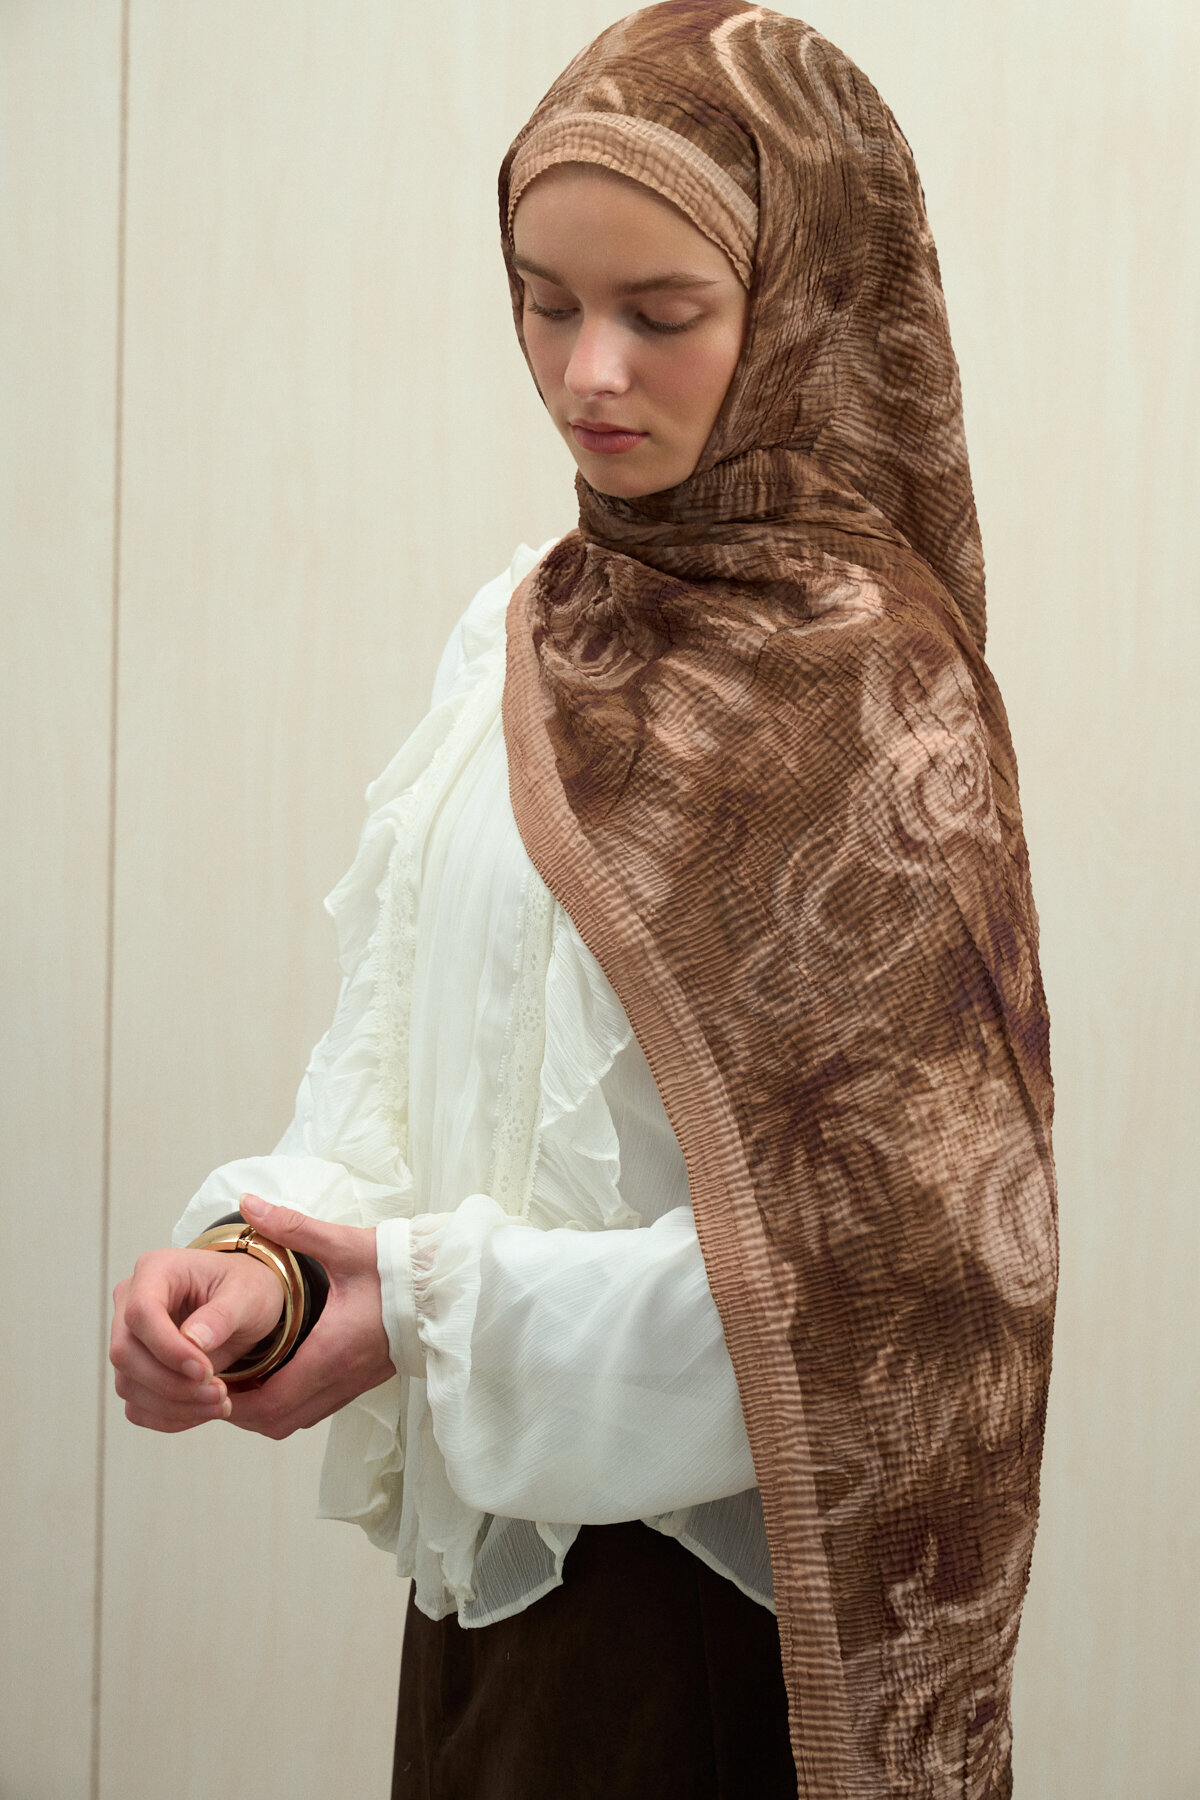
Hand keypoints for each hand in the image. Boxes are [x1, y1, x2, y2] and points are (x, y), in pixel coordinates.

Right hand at [111, 1229, 284, 1431]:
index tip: (205, 1370)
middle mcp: (131, 1301)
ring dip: (173, 1405)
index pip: (141, 1312)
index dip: (167, 1348)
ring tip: (220, 1404)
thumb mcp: (248, 1293)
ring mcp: (129, 1337)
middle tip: (218, 1394)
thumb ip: (222, 1315)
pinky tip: (203, 1411)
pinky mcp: (136, 1369)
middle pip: (125, 1353)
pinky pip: (137, 1405)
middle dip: (171, 1383)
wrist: (247, 1305)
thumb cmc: (247, 1288)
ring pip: (128, 1384)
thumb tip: (193, 1341)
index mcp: (157, 1270)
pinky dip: (168, 1417)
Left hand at [223, 1193, 395, 1439]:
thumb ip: (293, 1226)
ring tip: (238, 1380)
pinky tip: (274, 1374)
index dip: (231, 1400)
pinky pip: (314, 1410)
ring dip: (262, 1410)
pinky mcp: (363, 1383)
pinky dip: (287, 1403)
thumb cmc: (402, 1269)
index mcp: (332, 1350)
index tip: (205, 1380)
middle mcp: (341, 1378)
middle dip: (238, 1410)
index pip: (270, 1400)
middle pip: (276, 1422)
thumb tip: (248, 1203)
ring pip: (295, 1421)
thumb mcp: (345, 1244)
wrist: (451, 1288)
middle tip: (211, 1382)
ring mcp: (354, 1385)